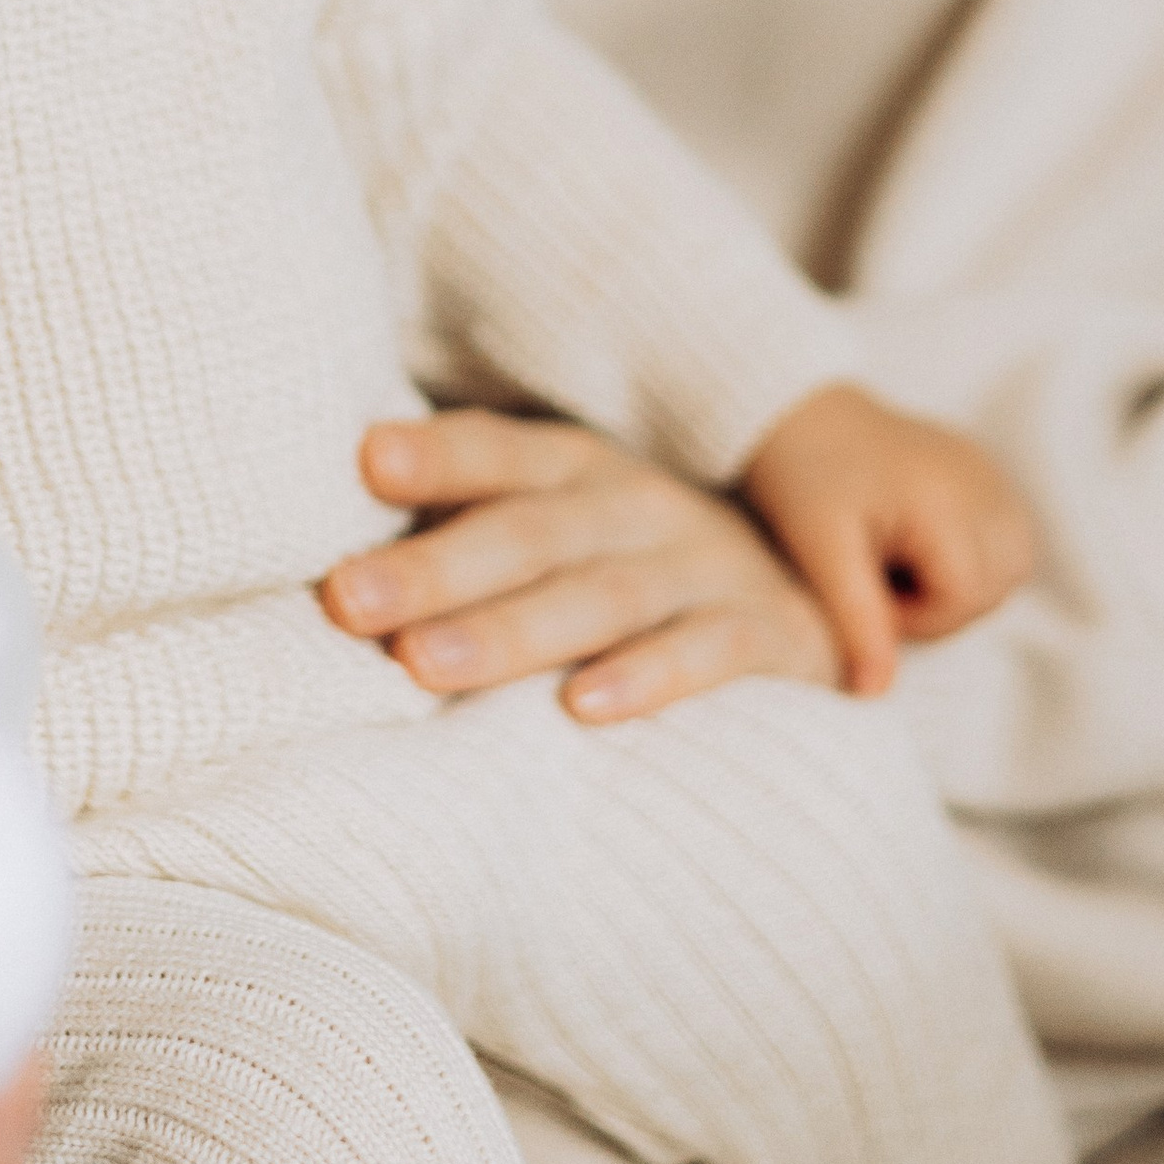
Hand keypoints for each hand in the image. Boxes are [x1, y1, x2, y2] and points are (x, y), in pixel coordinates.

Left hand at [323, 412, 842, 721]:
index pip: (501, 454)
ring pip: (600, 595)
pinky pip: (710, 652)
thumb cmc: (641, 565)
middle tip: (347, 601)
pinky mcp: (770, 632)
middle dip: (434, 567)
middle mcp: (639, 505)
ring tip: (419, 667)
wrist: (830, 591)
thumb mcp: (568, 525)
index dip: (437, 455)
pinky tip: (584, 708)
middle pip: (529, 533)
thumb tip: (332, 564)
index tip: (365, 460)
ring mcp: (707, 566)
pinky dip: (650, 677)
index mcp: (580, 470)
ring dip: (508, 631)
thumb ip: (469, 530)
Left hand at [741, 381, 1033, 694]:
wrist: (796, 409)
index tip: (866, 593)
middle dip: (941, 602)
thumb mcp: (822, 552)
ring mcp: (989, 472)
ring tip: (901, 559)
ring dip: (963, 581)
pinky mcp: (984, 469)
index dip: (917, 615)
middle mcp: (983, 481)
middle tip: (879, 576)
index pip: (966, 598)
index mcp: (947, 499)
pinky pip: (1007, 533)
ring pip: (1012, 564)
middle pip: (998, 586)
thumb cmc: (802, 476)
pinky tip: (921, 540)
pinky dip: (974, 553)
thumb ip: (857, 622)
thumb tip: (876, 694)